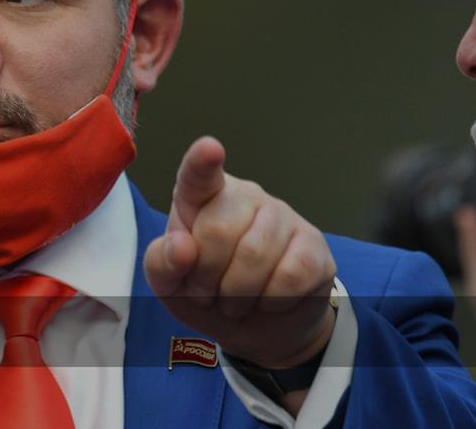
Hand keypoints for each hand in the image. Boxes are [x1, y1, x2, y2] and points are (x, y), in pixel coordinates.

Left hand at [143, 136, 336, 370]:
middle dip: (206, 277)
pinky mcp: (314, 245)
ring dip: (236, 294)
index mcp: (201, 197)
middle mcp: (245, 196)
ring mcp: (283, 216)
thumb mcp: (169, 284)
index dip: (202, 161)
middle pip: (218, 230)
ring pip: (255, 254)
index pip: (199, 174)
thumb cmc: (205, 292)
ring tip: (233, 300)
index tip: (209, 149)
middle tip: (206, 294)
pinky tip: (266, 300)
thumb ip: (161, 263)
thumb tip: (181, 246)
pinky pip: (290, 275)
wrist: (254, 326)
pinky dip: (271, 301)